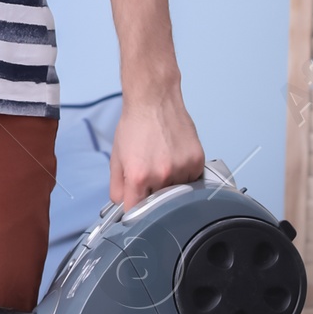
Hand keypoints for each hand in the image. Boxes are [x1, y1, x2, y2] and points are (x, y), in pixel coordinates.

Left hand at [108, 88, 205, 207]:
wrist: (154, 100)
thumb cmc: (135, 125)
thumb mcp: (116, 158)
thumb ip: (117, 188)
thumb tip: (122, 206)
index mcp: (139, 176)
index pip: (137, 212)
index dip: (134, 212)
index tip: (136, 209)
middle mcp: (162, 175)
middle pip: (159, 204)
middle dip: (152, 195)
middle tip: (149, 175)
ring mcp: (182, 168)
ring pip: (177, 193)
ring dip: (170, 185)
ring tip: (163, 162)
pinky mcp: (196, 161)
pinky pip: (192, 181)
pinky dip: (184, 175)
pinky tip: (175, 159)